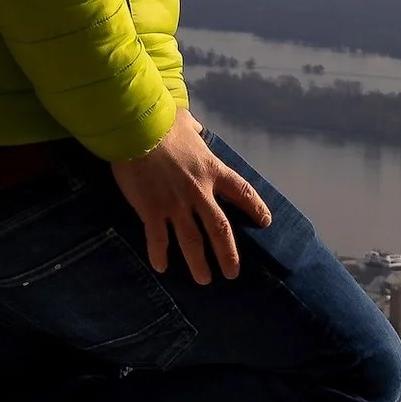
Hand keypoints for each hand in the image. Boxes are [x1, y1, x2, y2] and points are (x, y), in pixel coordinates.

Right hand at [111, 116, 272, 283]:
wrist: (135, 128)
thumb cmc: (161, 122)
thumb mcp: (186, 122)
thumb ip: (195, 130)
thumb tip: (195, 129)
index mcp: (212, 170)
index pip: (242, 192)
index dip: (256, 208)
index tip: (265, 221)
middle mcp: (199, 192)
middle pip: (220, 229)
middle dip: (228, 254)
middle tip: (232, 273)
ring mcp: (175, 204)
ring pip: (192, 241)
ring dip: (199, 263)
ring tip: (205, 280)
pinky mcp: (151, 209)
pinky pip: (157, 238)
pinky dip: (160, 255)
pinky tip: (162, 268)